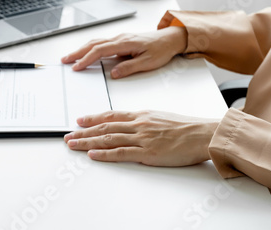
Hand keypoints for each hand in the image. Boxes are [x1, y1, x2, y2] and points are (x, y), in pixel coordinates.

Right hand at [61, 27, 186, 78]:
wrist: (170, 38)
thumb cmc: (161, 49)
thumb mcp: (148, 62)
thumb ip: (129, 67)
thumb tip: (113, 73)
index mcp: (124, 43)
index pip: (100, 51)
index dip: (87, 59)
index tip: (77, 67)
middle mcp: (119, 38)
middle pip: (93, 44)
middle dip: (77, 52)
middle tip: (65, 60)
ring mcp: (119, 38)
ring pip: (96, 42)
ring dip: (82, 49)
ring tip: (70, 57)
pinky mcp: (120, 40)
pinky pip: (101, 42)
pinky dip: (90, 47)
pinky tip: (85, 52)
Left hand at [64, 110, 218, 166]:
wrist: (202, 134)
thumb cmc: (185, 126)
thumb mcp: (160, 117)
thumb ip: (143, 121)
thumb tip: (131, 124)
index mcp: (140, 115)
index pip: (110, 116)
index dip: (92, 118)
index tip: (80, 121)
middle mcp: (137, 125)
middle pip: (104, 128)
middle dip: (83, 132)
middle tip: (68, 135)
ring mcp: (141, 138)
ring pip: (107, 139)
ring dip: (87, 142)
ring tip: (73, 144)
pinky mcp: (146, 153)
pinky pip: (120, 153)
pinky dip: (104, 154)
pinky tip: (92, 155)